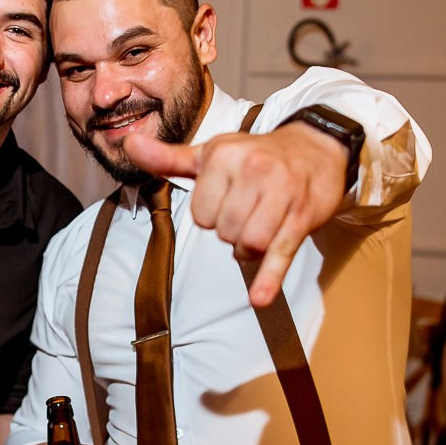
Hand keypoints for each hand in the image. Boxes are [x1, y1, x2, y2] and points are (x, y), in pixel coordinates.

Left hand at [124, 122, 350, 307]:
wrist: (317, 148)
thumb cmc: (257, 155)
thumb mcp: (211, 154)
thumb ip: (168, 158)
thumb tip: (128, 146)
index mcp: (224, 155)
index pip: (200, 214)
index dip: (211, 213)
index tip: (228, 199)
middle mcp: (254, 169)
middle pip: (223, 231)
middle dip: (232, 230)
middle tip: (248, 211)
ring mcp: (281, 194)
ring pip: (248, 244)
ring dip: (250, 247)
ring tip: (260, 228)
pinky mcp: (302, 219)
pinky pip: (280, 253)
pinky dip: (269, 279)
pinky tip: (259, 298)